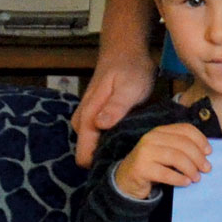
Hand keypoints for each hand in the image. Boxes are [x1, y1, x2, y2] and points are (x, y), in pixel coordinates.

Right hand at [73, 49, 158, 166]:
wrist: (126, 51)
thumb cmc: (129, 69)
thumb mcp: (129, 88)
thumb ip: (116, 107)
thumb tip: (100, 125)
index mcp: (88, 117)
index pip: (85, 154)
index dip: (102, 166)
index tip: (125, 170)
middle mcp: (83, 121)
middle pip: (90, 153)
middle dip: (111, 159)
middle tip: (138, 161)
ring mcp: (89, 119)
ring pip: (96, 145)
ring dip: (114, 150)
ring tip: (138, 153)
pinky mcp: (97, 116)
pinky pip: (101, 136)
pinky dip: (115, 140)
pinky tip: (133, 141)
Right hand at [113, 123, 210, 200]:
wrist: (127, 178)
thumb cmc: (154, 165)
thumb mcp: (167, 152)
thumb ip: (182, 148)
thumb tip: (207, 154)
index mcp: (160, 131)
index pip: (185, 129)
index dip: (200, 140)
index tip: (209, 152)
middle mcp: (151, 138)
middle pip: (183, 144)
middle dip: (198, 157)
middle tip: (206, 168)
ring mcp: (144, 152)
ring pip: (176, 157)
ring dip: (190, 169)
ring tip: (197, 178)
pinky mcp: (141, 168)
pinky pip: (166, 173)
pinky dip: (179, 179)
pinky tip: (186, 182)